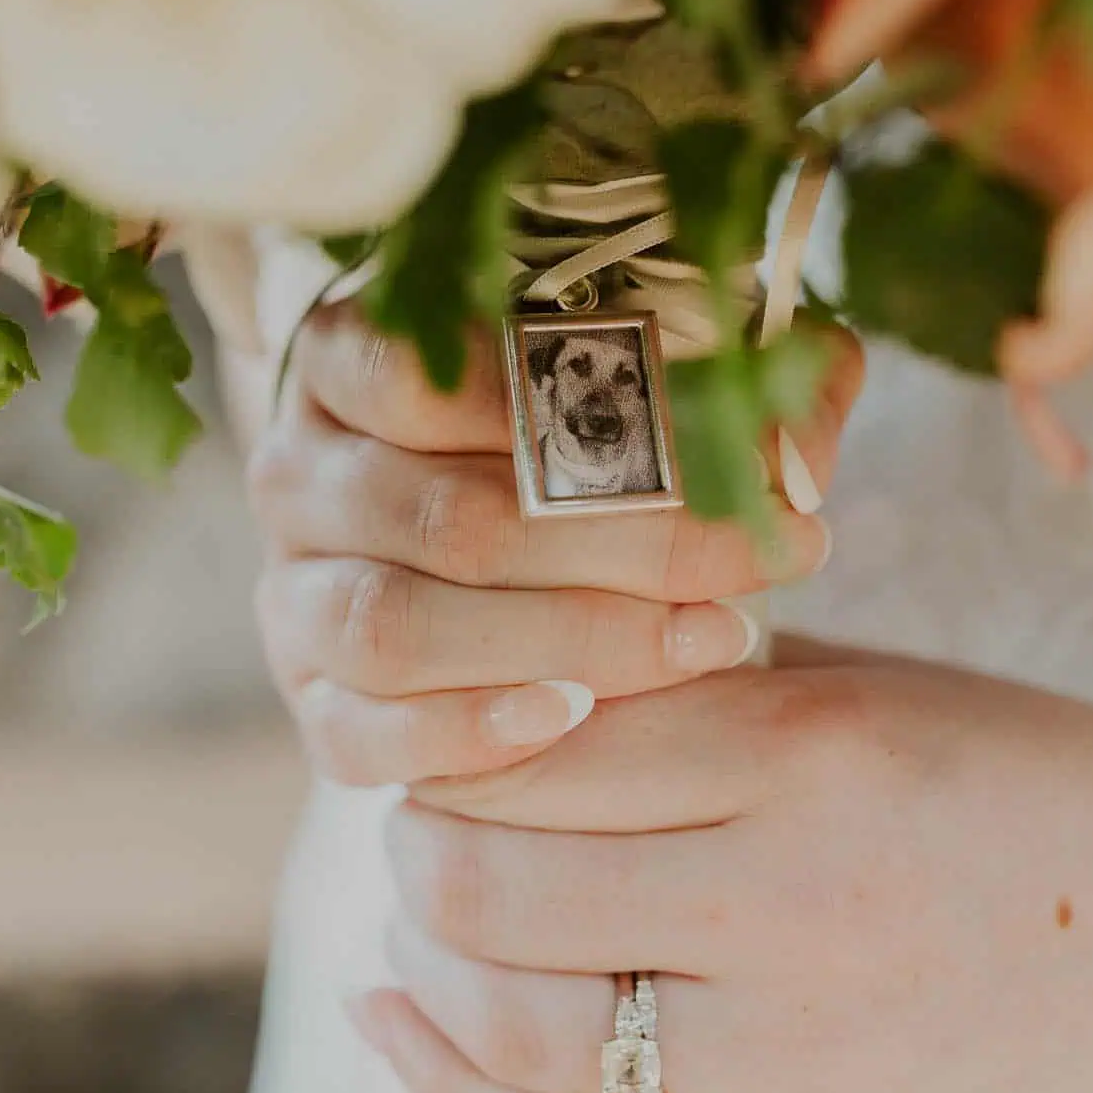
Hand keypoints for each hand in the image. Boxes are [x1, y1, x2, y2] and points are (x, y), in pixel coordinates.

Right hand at [248, 300, 859, 786]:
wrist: (500, 516)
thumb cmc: (581, 425)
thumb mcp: (655, 358)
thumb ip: (735, 371)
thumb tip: (800, 446)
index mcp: (350, 356)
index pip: (437, 376)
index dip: (589, 416)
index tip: (732, 452)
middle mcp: (298, 471)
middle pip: (446, 518)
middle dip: (621, 551)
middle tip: (755, 566)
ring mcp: (292, 593)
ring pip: (396, 629)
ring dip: (562, 643)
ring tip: (703, 644)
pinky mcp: (313, 699)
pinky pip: (359, 737)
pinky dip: (466, 734)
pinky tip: (576, 719)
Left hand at [353, 649, 1092, 1092]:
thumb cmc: (1026, 770)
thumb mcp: (865, 684)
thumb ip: (687, 691)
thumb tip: (497, 703)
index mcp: (805, 747)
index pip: (528, 744)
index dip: (453, 738)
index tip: (446, 729)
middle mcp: (791, 897)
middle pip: (491, 883)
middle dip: (415, 847)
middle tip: (416, 821)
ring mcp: (806, 1045)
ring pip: (519, 1026)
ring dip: (429, 960)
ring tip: (420, 913)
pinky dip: (460, 1083)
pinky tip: (397, 1017)